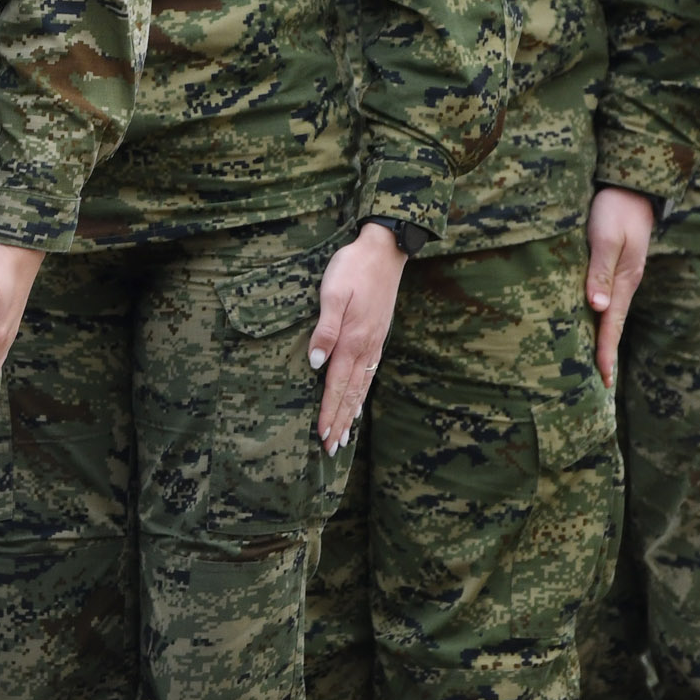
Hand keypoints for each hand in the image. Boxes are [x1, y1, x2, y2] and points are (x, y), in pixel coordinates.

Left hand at [310, 222, 412, 452]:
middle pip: (350, 394)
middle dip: (340, 422)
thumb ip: (325, 329)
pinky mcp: (377, 336)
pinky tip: (359, 402)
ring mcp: (374, 343)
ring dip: (351, 413)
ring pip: (362, 387)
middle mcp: (365, 348)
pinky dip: (363, 394)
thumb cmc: (353, 268)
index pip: (336, 385)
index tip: (321, 436)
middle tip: (332, 448)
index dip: (328, 412)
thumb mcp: (333, 293)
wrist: (384, 251)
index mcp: (352, 341)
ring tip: (344, 436)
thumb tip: (316, 363)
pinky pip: (369, 373)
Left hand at [582, 186, 657, 388]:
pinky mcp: (613, 266)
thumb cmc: (615, 208)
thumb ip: (600, 270)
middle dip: (606, 354)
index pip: (612, 325)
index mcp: (624, 280)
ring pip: (610, 314)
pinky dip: (600, 318)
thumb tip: (597, 307)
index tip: (603, 380)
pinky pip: (606, 300)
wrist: (630, 185)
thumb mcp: (606, 237)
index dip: (605, 352)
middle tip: (600, 386)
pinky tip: (592, 324)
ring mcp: (621, 276)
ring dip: (603, 338)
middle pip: (614, 326)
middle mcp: (624, 283)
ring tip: (594, 364)